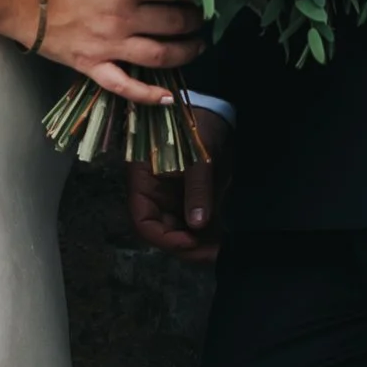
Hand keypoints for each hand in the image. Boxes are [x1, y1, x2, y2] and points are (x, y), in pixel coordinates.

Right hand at [35, 0, 204, 104]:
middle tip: (201, 20)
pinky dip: (149, 95)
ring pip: (160, 55)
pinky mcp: (93, 66)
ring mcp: (109, 46)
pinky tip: (169, 98)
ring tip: (197, 48)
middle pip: (173, 23)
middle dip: (194, 22)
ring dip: (185, 52)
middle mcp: (123, 18)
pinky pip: (126, 86)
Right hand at [127, 129, 224, 260]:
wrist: (213, 113)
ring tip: (221, 249)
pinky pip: (195, 223)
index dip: (165, 238)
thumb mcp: (198, 158)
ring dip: (199, 244)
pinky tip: (222, 238)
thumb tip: (197, 226)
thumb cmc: (197, 129)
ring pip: (180, 231)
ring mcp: (172, 198)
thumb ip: (197, 190)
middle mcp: (154, 195)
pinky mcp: (189, 200)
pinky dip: (207, 233)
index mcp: (144, 182)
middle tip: (214, 254)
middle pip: (163, 232)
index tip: (191, 241)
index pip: (144, 221)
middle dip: (187, 247)